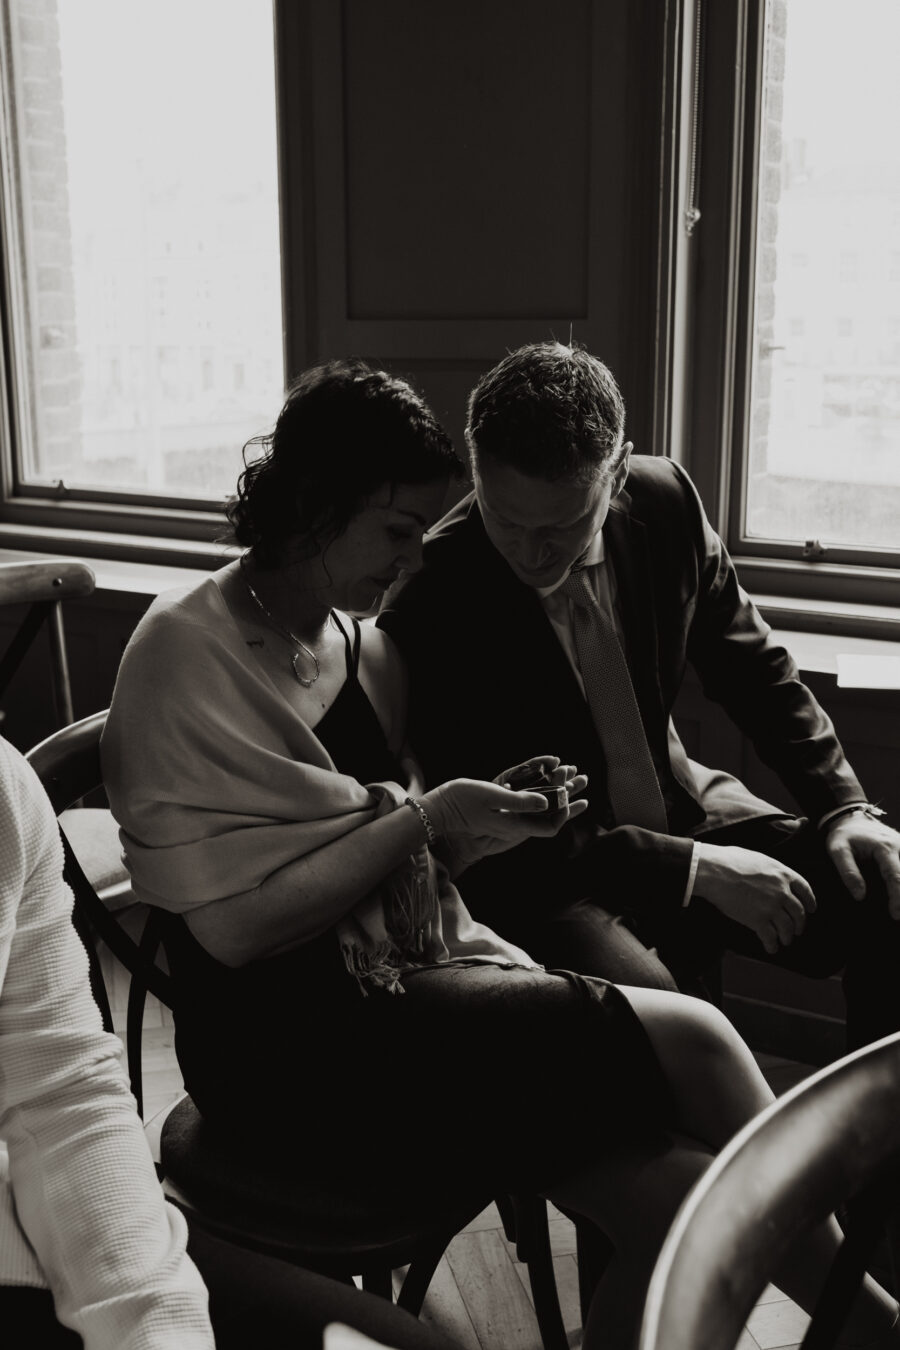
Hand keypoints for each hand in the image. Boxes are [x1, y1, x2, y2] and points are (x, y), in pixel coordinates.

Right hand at [422, 756, 587, 859]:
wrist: (440, 808)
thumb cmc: (463, 801)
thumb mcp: (493, 797)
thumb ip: (520, 801)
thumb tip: (547, 803)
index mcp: (515, 826)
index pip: (550, 827)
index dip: (565, 812)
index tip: (572, 793)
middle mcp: (515, 826)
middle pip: (549, 817)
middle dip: (568, 798)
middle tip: (582, 778)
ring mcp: (508, 821)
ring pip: (541, 810)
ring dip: (557, 793)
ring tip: (570, 775)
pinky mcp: (502, 813)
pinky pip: (529, 805)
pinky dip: (541, 792)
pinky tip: (545, 781)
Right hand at [694, 842, 816, 954]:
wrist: (714, 871)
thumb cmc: (729, 860)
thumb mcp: (758, 858)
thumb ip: (771, 870)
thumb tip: (771, 876)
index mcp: (783, 874)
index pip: (805, 890)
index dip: (810, 902)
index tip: (811, 909)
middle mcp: (781, 892)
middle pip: (798, 913)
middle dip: (800, 924)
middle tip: (798, 930)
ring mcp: (771, 907)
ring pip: (787, 928)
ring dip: (787, 937)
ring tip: (785, 941)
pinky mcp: (757, 920)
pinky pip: (770, 937)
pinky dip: (772, 945)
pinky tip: (771, 948)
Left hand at [824, 813, 899, 918]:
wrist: (851, 817)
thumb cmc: (844, 834)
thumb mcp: (837, 849)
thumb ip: (848, 871)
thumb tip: (860, 895)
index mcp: (885, 847)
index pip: (896, 877)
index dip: (897, 897)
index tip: (895, 914)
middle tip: (898, 915)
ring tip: (898, 907)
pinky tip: (897, 893)